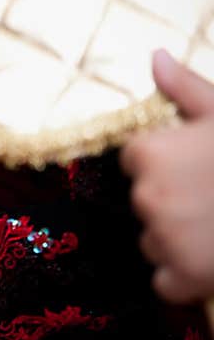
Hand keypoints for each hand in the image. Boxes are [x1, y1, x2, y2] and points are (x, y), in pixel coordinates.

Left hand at [120, 50, 213, 303]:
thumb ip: (185, 89)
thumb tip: (156, 58)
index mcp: (150, 153)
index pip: (136, 161)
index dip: (169, 164)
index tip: (202, 166)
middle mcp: (146, 197)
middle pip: (144, 203)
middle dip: (174, 201)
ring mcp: (163, 240)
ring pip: (153, 242)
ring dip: (179, 240)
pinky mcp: (182, 278)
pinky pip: (165, 282)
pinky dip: (186, 278)